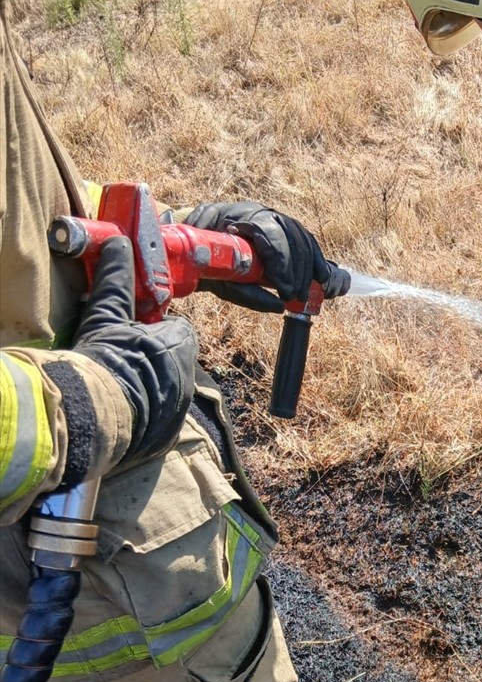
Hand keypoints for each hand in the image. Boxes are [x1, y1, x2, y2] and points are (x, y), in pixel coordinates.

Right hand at [74, 237, 197, 465]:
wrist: (94, 418)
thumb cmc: (103, 360)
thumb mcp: (106, 315)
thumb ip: (117, 282)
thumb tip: (119, 245)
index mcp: (179, 345)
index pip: (178, 330)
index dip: (156, 330)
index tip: (134, 333)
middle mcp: (188, 378)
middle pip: (174, 362)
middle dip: (154, 360)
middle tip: (122, 360)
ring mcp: (180, 410)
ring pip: (168, 391)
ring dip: (149, 387)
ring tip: (117, 386)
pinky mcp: (167, 436)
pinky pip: (160, 420)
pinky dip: (145, 415)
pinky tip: (121, 411)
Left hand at [185, 201, 349, 310]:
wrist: (197, 247)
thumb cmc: (205, 263)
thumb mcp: (219, 280)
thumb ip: (246, 293)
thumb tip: (280, 306)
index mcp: (238, 217)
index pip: (268, 232)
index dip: (280, 260)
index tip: (283, 288)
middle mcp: (259, 212)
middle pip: (290, 234)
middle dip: (296, 269)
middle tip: (296, 296)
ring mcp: (272, 218)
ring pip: (301, 237)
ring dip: (307, 268)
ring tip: (304, 295)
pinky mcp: (282, 228)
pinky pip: (306, 240)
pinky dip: (315, 259)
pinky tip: (321, 277)